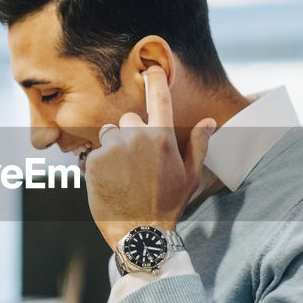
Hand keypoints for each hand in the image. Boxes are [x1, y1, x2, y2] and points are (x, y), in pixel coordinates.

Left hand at [84, 66, 215, 248]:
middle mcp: (137, 138)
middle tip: (137, 164)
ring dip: (112, 148)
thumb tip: (208, 121)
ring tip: (122, 175)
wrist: (139, 233)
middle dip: (130, 134)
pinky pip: (94, 153)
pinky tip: (110, 184)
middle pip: (128, 119)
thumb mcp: (190, 176)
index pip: (158, 98)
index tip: (151, 69)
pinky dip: (99, 166)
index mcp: (162, 138)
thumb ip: (198, 144)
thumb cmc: (168, 205)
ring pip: (109, 134)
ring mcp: (113, 148)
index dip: (155, 79)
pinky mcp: (94, 161)